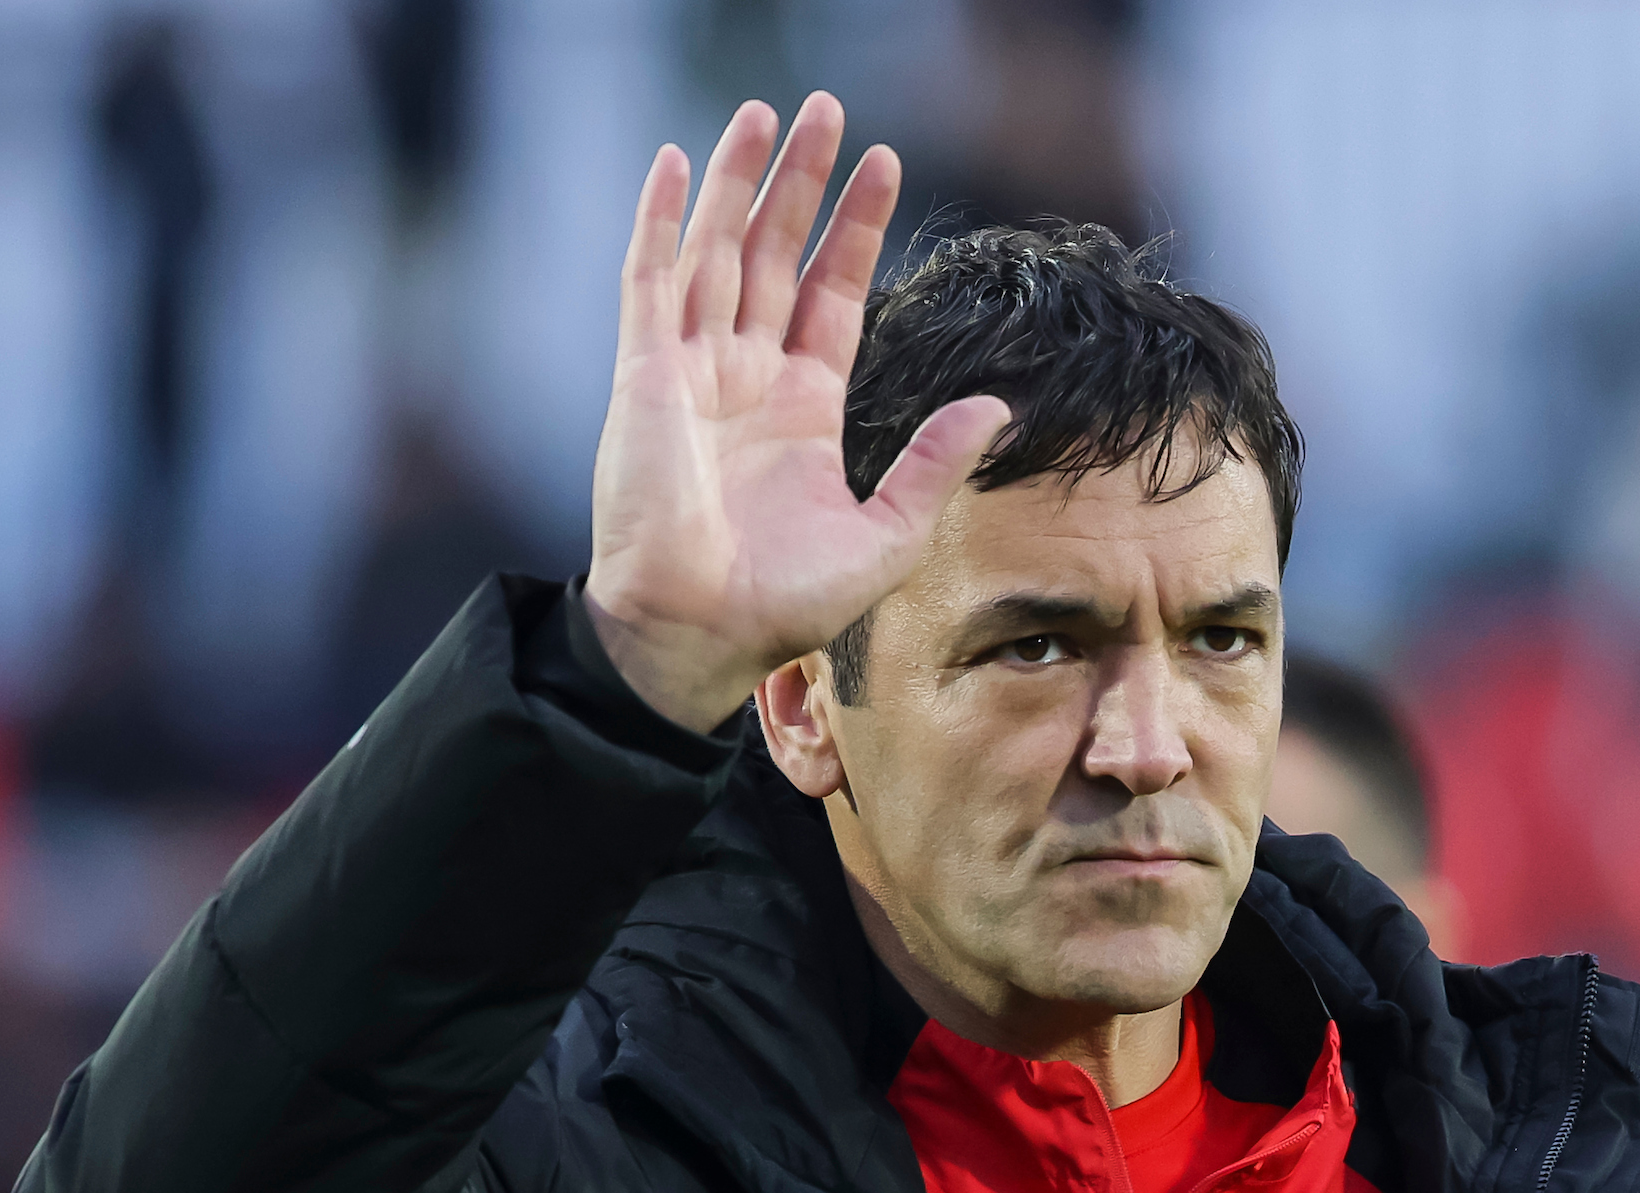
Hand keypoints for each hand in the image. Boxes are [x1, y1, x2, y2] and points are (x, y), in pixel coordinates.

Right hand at [585, 94, 1010, 731]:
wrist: (700, 635)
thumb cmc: (785, 605)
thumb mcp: (887, 535)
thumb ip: (934, 465)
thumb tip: (996, 406)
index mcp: (802, 409)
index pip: (832, 294)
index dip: (855, 229)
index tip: (884, 163)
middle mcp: (746, 378)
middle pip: (776, 254)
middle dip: (802, 182)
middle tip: (827, 109)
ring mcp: (691, 370)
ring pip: (718, 250)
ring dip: (742, 180)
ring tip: (771, 112)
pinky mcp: (643, 375)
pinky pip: (649, 280)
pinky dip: (661, 220)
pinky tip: (682, 162)